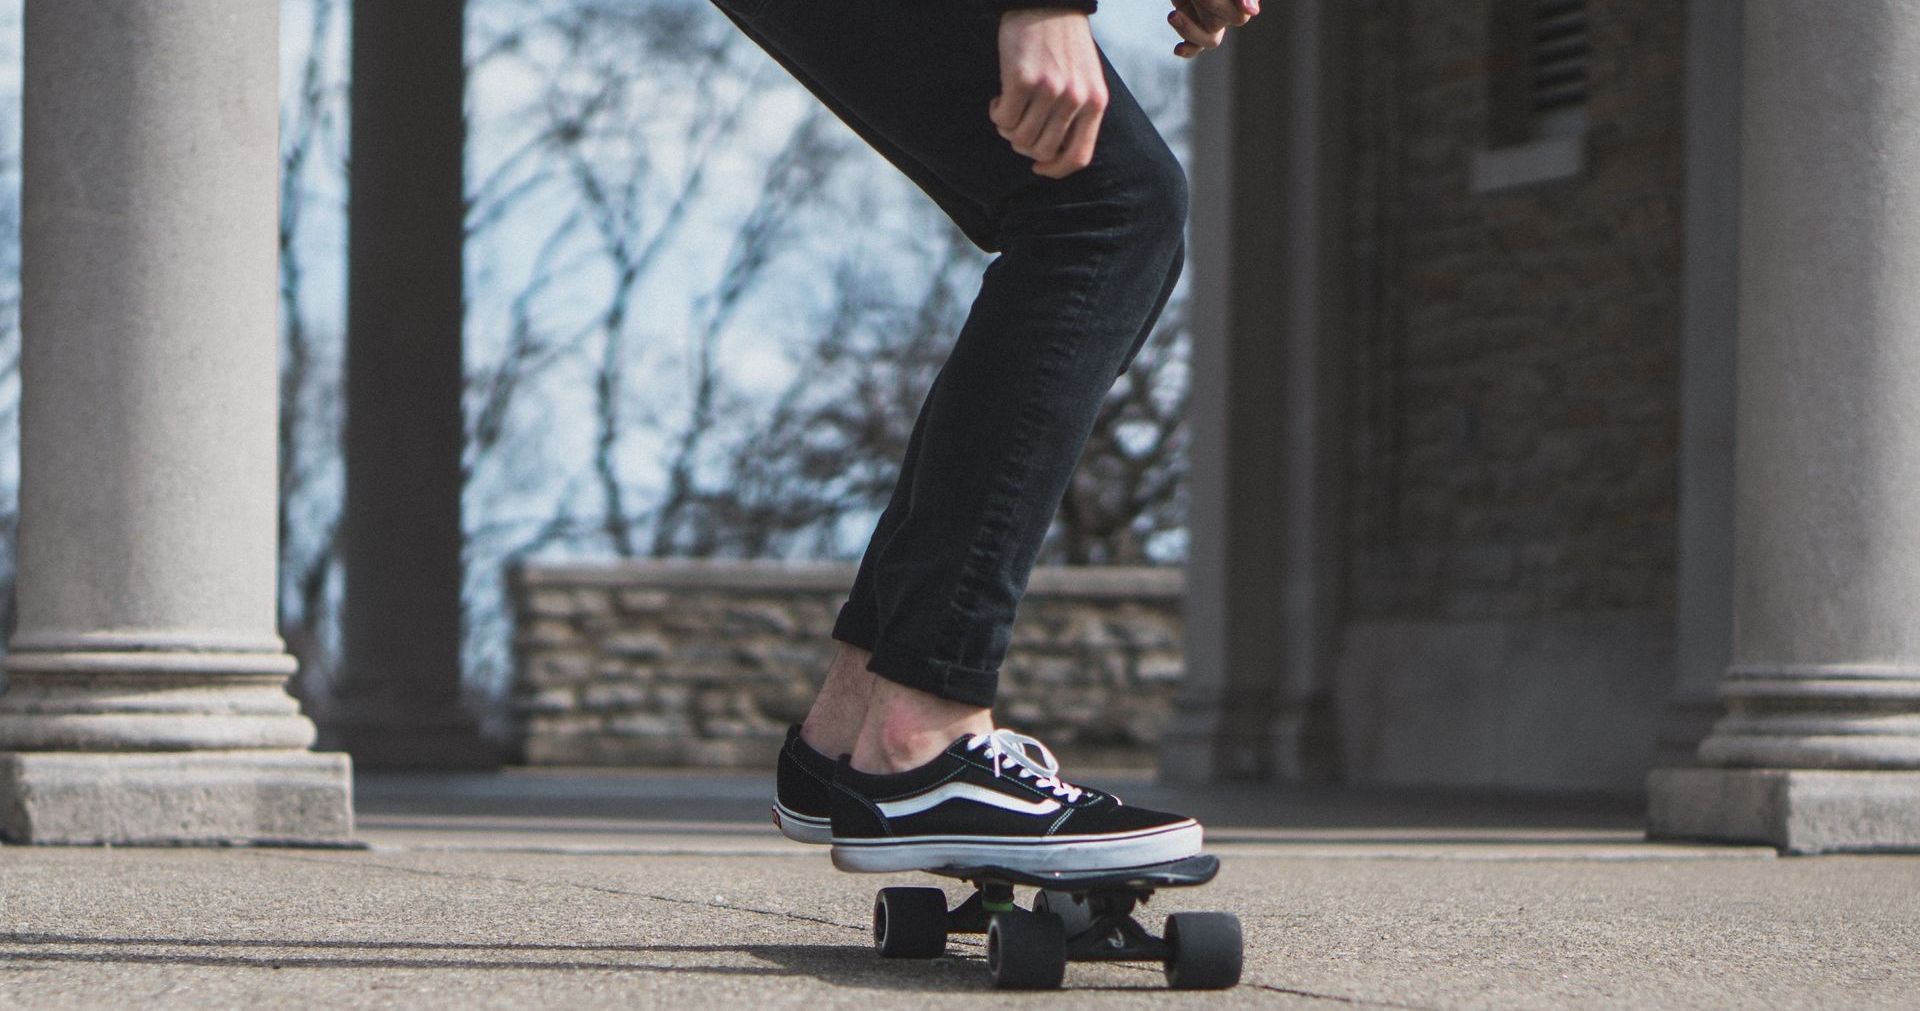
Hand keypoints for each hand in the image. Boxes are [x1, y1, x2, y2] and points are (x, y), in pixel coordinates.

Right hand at [991, 10, 1108, 178]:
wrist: (1048, 3)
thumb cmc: (1064, 44)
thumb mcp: (1086, 80)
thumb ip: (1079, 113)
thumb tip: (1055, 153)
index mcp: (1095, 103)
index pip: (1078, 157)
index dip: (1055, 170)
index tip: (1039, 167)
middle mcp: (1076, 100)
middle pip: (1042, 151)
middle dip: (1024, 145)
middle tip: (1017, 125)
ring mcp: (1050, 90)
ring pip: (1019, 138)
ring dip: (1007, 128)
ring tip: (1008, 107)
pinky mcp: (1022, 80)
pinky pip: (1003, 118)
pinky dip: (997, 113)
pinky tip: (999, 96)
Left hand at [1168, 0, 1259, 58]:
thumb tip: (1252, 11)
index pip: (1241, 12)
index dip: (1224, 4)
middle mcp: (1231, 9)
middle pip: (1227, 22)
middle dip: (1208, 5)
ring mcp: (1213, 19)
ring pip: (1211, 40)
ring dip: (1191, 29)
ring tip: (1173, 15)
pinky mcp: (1194, 24)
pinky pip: (1196, 46)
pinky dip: (1188, 49)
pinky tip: (1178, 49)